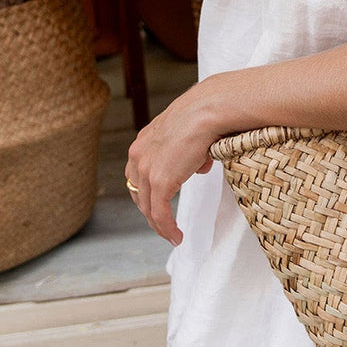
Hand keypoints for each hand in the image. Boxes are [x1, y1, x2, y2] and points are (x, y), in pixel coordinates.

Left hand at [123, 69, 266, 242]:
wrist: (208, 110)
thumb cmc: (206, 113)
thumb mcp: (190, 132)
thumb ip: (190, 150)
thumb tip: (200, 166)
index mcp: (143, 141)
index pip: (137, 174)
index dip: (146, 191)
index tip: (158, 202)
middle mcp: (138, 156)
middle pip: (139, 193)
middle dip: (151, 211)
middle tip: (164, 223)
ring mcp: (147, 171)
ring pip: (148, 208)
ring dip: (160, 225)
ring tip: (172, 235)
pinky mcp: (159, 184)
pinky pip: (159, 214)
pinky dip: (167, 229)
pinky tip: (176, 236)